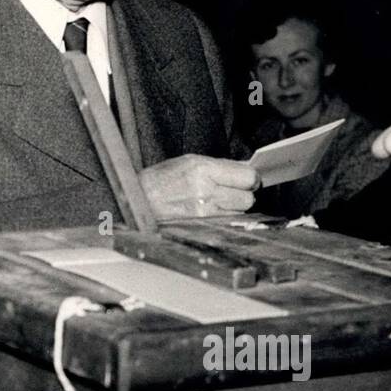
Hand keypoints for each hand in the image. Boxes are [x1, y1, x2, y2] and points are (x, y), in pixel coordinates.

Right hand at [141, 155, 257, 219]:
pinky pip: (226, 223)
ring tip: (217, 201)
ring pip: (239, 213)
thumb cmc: (162, 180)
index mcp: (203, 170)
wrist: (139, 201)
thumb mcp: (189, 163)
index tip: (249, 179)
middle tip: (233, 192)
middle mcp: (206, 191)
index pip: (247, 176)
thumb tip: (247, 170)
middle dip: (244, 195)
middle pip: (248, 198)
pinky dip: (223, 218)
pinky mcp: (201, 228)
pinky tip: (211, 212)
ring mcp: (204, 213)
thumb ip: (219, 167)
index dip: (252, 178)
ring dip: (234, 208)